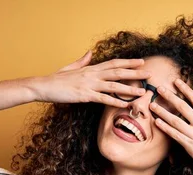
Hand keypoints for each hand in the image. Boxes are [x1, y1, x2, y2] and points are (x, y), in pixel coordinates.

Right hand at [30, 50, 151, 105]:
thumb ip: (83, 60)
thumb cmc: (56, 79)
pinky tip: (124, 104)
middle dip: (134, 73)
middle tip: (149, 73)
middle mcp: (92, 74)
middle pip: (117, 72)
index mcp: (91, 68)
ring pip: (113, 85)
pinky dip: (114, 101)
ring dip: (129, 89)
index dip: (128, 62)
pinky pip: (102, 99)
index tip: (140, 62)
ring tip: (142, 92)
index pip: (113, 63)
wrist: (43, 86)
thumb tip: (90, 52)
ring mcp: (89, 85)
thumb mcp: (71, 67)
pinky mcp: (84, 95)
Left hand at [150, 78, 192, 174]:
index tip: (177, 81)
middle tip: (159, 88)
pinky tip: (156, 122)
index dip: (186, 89)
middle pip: (183, 106)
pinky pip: (175, 136)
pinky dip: (165, 128)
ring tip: (152, 105)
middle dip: (170, 96)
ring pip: (176, 120)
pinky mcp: (192, 148)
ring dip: (162, 111)